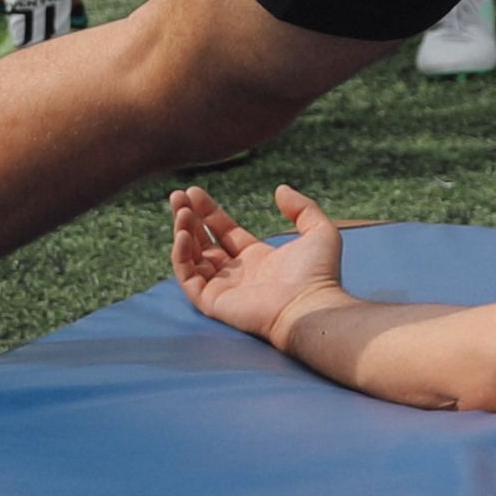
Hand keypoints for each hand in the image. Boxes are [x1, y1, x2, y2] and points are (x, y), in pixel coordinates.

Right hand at [170, 184, 353, 346]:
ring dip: (182, 232)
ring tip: (180, 211)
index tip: (193, 191)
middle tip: (177, 196)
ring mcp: (223, 288)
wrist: (308, 306)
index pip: (225, 232)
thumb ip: (302, 208)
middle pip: (204, 242)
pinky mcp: (213, 302)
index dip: (209, 212)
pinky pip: (188, 278)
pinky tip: (183, 234)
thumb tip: (280, 189)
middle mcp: (237, 273)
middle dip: (189, 218)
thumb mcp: (318, 231)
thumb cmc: (317, 274)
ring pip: (192, 258)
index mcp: (257, 258)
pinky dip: (181, 256)